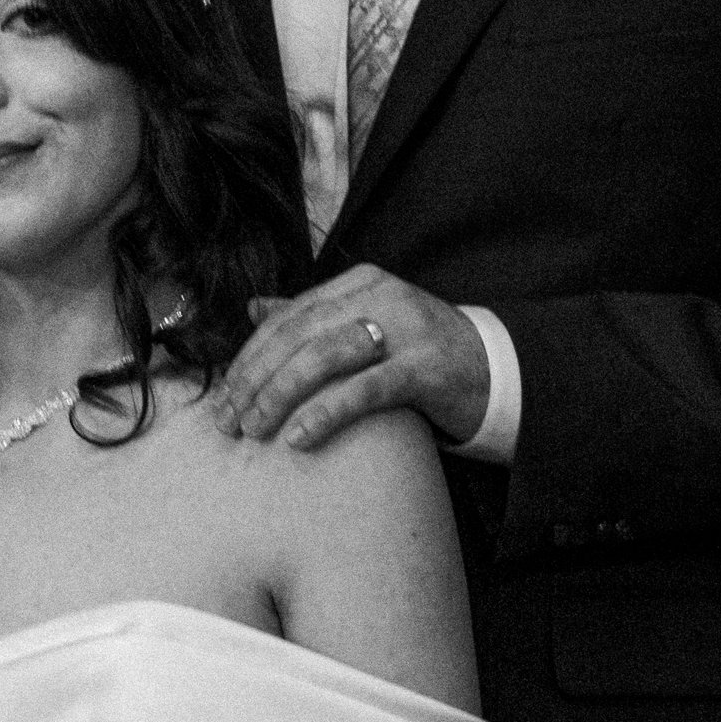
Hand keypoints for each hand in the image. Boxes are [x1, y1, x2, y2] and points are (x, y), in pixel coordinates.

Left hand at [209, 270, 487, 454]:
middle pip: (296, 336)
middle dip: (254, 380)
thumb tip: (255, 307)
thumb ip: (314, 315)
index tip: (222, 397)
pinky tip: (298, 438)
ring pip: (321, 358)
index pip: (287, 317)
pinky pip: (363, 390)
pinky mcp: (425, 367)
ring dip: (278, 396)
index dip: (248, 358)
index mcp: (360, 283)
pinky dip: (325, 413)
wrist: (498, 371)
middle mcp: (380, 297)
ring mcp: (405, 330)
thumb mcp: (367, 326)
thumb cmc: (421, 354)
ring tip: (254, 430)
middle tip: (228, 422)